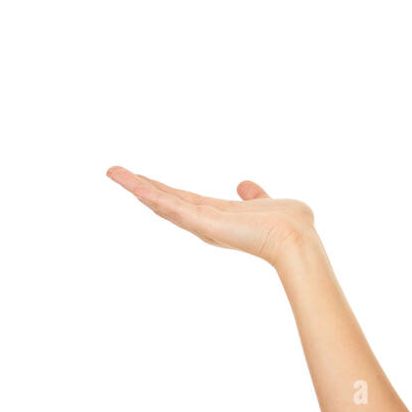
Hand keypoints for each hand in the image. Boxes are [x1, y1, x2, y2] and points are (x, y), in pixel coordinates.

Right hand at [106, 166, 314, 266]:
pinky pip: (173, 207)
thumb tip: (245, 184)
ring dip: (137, 188)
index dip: (162, 190)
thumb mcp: (269, 202)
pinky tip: (135, 186)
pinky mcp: (205, 223)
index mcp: (219, 215)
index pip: (183, 200)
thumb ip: (255, 194)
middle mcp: (206, 222)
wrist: (298, 239)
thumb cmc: (291, 226)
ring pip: (163, 204)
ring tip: (113, 173)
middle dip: (140, 187)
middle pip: (166, 202)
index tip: (142, 179)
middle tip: (113, 172)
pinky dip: (153, 197)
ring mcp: (203, 224)